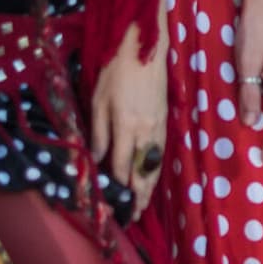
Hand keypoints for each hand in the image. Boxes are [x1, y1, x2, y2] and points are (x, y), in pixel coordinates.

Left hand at [92, 30, 169, 213]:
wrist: (145, 46)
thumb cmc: (116, 70)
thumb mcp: (98, 99)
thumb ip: (99, 132)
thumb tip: (98, 158)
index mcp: (126, 126)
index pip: (121, 166)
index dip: (117, 187)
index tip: (112, 204)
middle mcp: (145, 131)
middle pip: (142, 172)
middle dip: (137, 197)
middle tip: (131, 217)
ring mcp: (158, 126)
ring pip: (154, 165)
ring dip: (149, 187)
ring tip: (143, 204)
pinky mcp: (165, 120)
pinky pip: (161, 152)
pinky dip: (156, 169)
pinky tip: (152, 177)